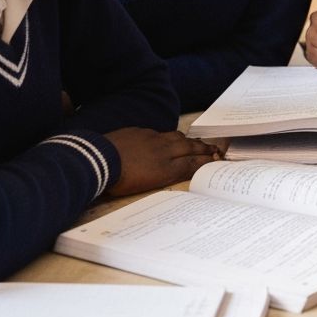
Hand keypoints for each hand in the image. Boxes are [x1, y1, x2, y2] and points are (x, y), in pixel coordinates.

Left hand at [104, 128, 220, 195]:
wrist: (99, 159)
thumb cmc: (121, 179)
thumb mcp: (149, 183)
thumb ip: (171, 173)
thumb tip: (187, 166)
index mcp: (166, 165)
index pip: (191, 161)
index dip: (205, 160)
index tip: (216, 158)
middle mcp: (163, 149)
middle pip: (187, 146)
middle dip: (202, 148)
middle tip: (213, 148)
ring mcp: (149, 138)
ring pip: (174, 137)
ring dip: (185, 140)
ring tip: (192, 142)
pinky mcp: (136, 132)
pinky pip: (156, 133)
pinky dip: (164, 136)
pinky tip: (161, 139)